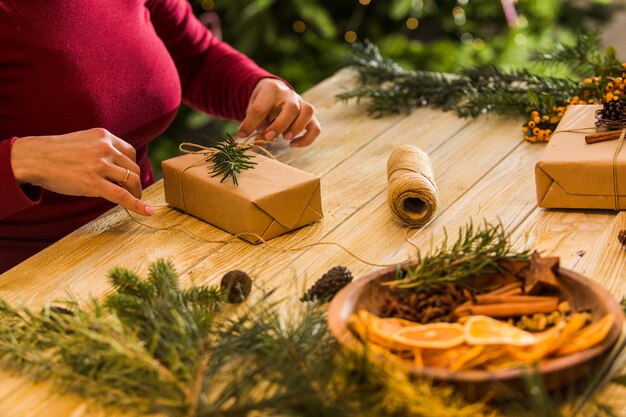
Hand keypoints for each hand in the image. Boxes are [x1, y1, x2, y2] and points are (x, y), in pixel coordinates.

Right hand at [11, 128, 153, 215]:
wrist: (34, 158)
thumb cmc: (57, 153)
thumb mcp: (84, 141)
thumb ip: (102, 149)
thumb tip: (118, 165)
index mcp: (104, 136)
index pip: (130, 152)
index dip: (132, 166)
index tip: (130, 176)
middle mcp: (105, 148)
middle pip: (133, 167)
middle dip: (135, 182)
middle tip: (133, 192)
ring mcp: (100, 165)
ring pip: (131, 181)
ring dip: (135, 192)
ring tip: (133, 199)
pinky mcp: (94, 183)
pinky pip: (123, 196)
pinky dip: (138, 205)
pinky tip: (148, 211)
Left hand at [237, 78, 320, 146]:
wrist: (274, 92)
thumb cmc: (262, 103)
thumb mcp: (253, 110)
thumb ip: (256, 123)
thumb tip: (262, 140)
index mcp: (271, 89)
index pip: (261, 107)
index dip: (251, 123)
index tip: (242, 135)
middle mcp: (289, 94)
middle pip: (291, 108)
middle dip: (280, 125)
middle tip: (269, 137)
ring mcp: (302, 103)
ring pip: (307, 112)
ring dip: (297, 128)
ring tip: (285, 139)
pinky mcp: (310, 116)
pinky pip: (315, 127)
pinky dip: (307, 139)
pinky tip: (293, 145)